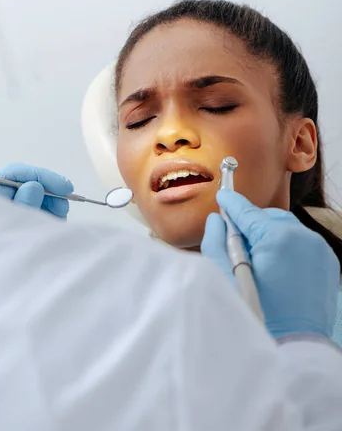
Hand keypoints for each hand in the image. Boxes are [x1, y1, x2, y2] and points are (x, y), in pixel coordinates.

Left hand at [0, 163, 73, 218]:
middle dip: (50, 190)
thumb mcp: (12, 224)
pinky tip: (56, 221)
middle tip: (65, 202)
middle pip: (29, 183)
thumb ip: (23, 205)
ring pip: (38, 197)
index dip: (40, 176)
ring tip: (61, 214)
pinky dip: (51, 214)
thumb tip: (34, 186)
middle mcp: (3, 200)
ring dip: (53, 203)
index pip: (16, 174)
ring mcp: (14, 211)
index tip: (62, 186)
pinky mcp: (24, 221)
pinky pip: (41, 211)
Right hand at [201, 189, 339, 338]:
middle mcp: (303, 237)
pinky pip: (302, 243)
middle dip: (252, 225)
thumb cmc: (257, 315)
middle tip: (237, 242)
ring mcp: (319, 250)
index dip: (231, 204)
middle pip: (268, 217)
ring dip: (270, 235)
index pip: (247, 212)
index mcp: (277, 238)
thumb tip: (216, 221)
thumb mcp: (225, 277)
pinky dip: (288, 247)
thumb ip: (216, 242)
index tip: (223, 195)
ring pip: (286, 228)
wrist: (294, 347)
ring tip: (258, 259)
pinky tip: (276, 267)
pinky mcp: (328, 262)